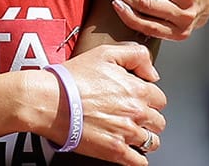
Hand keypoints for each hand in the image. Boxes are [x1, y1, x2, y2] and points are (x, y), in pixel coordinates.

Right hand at [43, 43, 165, 165]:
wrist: (49, 101)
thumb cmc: (72, 78)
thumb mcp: (104, 53)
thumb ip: (136, 55)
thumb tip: (153, 73)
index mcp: (137, 89)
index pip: (159, 99)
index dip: (148, 99)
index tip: (137, 100)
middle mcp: (136, 112)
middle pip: (158, 122)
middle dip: (148, 119)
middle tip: (131, 116)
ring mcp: (127, 133)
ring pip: (152, 142)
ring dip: (143, 138)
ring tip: (128, 132)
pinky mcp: (115, 151)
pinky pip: (140, 162)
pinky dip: (138, 158)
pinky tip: (128, 150)